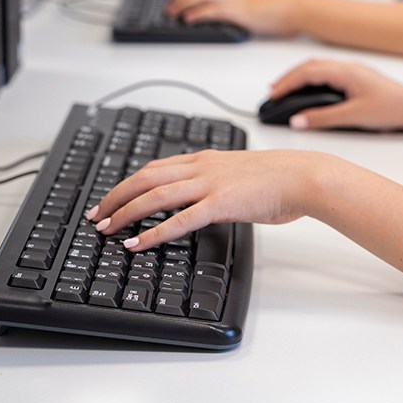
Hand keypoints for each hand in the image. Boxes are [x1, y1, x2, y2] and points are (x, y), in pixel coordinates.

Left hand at [87, 150, 338, 251]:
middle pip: (145, 178)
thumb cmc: (282, 179)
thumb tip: (211, 201)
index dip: (129, 182)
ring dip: (125, 212)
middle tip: (97, 215)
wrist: (305, 176)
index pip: (156, 167)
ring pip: (154, 195)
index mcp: (207, 158)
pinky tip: (137, 243)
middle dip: (116, 196)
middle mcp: (203, 167)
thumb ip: (221, 184)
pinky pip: (179, 219)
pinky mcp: (221, 203)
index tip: (113, 197)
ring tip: (107, 229)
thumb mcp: (243, 175)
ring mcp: (210, 183)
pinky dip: (153, 232)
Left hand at [165, 0, 298, 34]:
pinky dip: (198, 13)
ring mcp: (237, 1)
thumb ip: (241, 14)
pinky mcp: (241, 11)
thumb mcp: (256, 12)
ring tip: (171, 13)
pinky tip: (188, 19)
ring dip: (184, 3)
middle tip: (168, 8)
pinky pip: (214, 10)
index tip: (178, 2)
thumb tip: (230, 22)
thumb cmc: (283, 13)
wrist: (297, 10)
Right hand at [270, 59, 402, 130]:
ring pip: (319, 68)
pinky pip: (329, 73)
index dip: (286, 83)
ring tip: (286, 91)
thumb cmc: (392, 109)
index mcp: (345, 71)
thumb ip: (322, 118)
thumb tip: (298, 121)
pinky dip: (313, 80)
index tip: (273, 95)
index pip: (307, 72)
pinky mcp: (359, 79)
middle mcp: (348, 67)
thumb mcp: (353, 117)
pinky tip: (311, 91)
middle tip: (273, 93)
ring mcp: (354, 72)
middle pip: (310, 66)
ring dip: (300, 78)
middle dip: (289, 78)